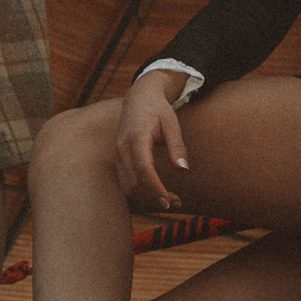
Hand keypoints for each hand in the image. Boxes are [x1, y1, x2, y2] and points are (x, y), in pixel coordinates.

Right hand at [114, 76, 189, 212]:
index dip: (154, 186)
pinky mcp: (119, 159)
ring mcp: (118, 154)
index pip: (143, 167)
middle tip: (177, 202)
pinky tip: (158, 192)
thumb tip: (183, 169)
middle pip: (135, 181)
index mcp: (137, 136)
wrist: (138, 98)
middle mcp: (122, 147)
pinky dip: (141, 191)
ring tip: (172, 199)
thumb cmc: (158, 110)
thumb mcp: (172, 123)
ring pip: (128, 185)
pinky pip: (126, 181)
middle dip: (154, 195)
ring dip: (147, 196)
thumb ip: (177, 146)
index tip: (168, 200)